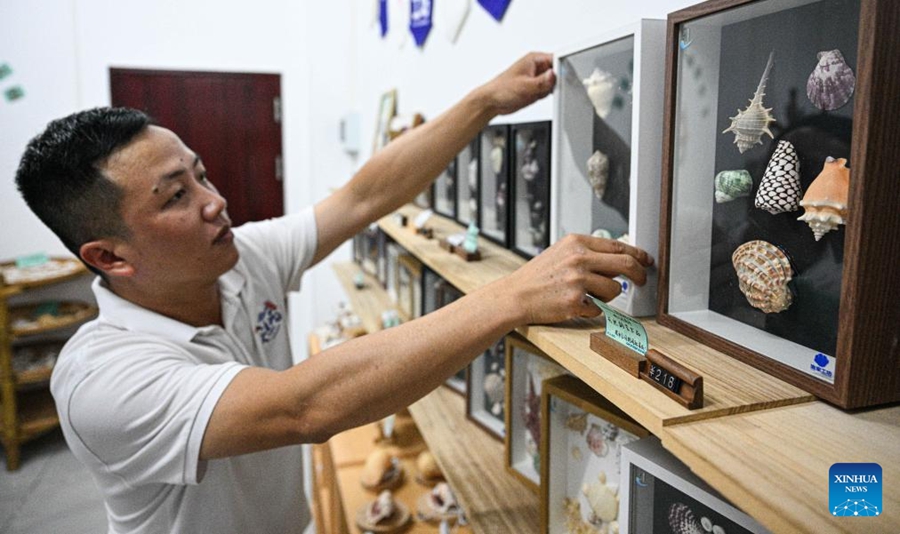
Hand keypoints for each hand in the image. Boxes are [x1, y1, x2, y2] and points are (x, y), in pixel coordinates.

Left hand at [477, 52, 555, 115]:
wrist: (493, 102)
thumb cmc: (502, 89)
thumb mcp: (524, 86)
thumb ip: (541, 82)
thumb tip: (554, 75)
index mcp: (534, 59)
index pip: (556, 58)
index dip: (562, 67)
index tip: (564, 77)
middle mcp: (537, 67)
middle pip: (558, 71)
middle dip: (555, 81)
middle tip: (546, 88)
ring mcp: (538, 78)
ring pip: (554, 83)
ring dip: (549, 89)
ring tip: (537, 92)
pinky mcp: (537, 88)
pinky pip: (548, 91)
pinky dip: (545, 95)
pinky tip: (535, 96)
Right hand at [492, 234, 653, 324]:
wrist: (516, 295)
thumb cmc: (537, 276)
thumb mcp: (561, 253)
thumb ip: (587, 253)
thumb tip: (619, 259)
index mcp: (576, 242)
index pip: (618, 245)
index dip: (637, 254)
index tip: (645, 260)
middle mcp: (579, 258)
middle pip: (625, 263)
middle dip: (639, 273)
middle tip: (641, 280)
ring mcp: (578, 280)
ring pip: (615, 288)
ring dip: (608, 295)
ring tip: (589, 295)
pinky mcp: (576, 301)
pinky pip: (600, 307)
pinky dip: (592, 308)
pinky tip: (575, 304)